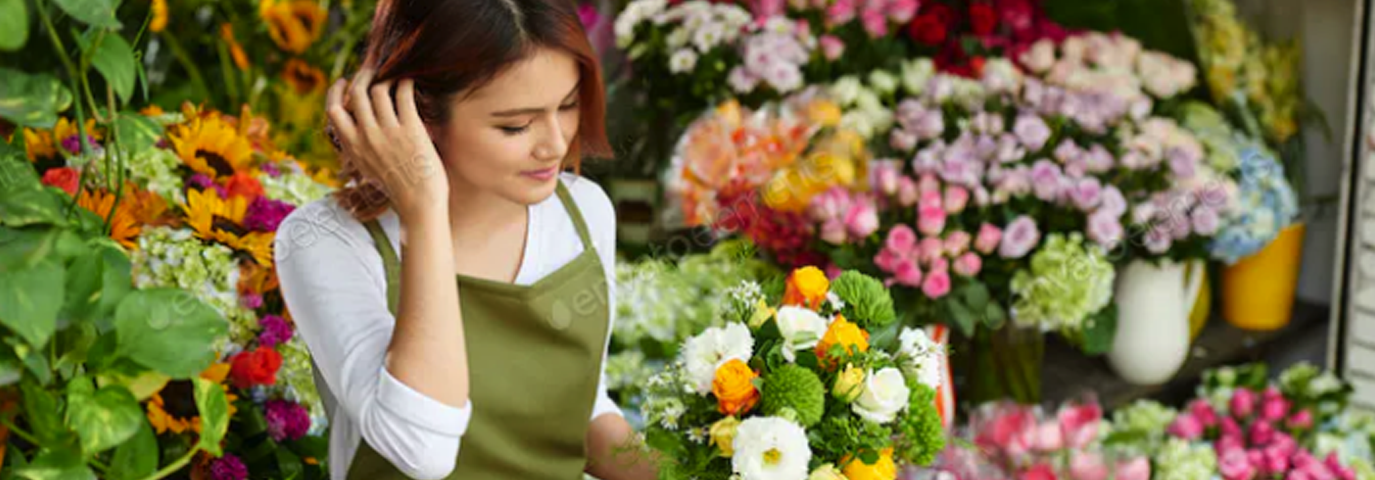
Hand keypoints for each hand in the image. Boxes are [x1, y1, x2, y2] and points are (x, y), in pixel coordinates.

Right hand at [327, 68, 448, 223]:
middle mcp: (366, 137)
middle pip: (356, 93)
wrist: (419, 205)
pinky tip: (411, 81)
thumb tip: (356, 131)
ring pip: (379, 90)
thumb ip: (359, 149)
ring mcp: (388, 132)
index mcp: (352, 147)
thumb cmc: (398, 189)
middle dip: (363, 75)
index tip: (344, 81)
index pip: (333, 110)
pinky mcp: (411, 129)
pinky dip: (406, 82)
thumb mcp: (368, 170)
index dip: (336, 92)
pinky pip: (404, 94)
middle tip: (372, 69)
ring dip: (387, 77)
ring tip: (396, 76)